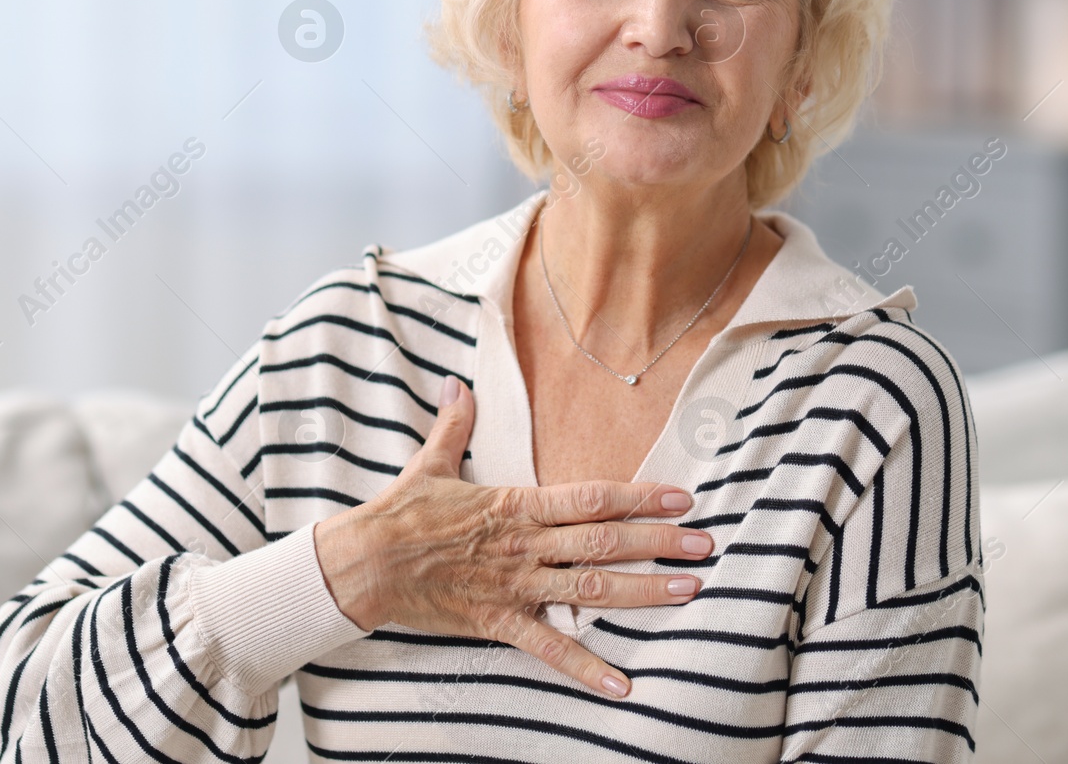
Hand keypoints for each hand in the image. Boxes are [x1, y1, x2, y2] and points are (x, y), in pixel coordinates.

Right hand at [312, 375, 711, 698]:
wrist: (361, 564)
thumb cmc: (398, 513)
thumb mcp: (430, 462)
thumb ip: (456, 424)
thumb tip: (458, 384)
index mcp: (515, 504)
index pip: (589, 498)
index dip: (638, 496)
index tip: (680, 496)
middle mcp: (524, 545)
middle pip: (603, 543)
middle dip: (659, 543)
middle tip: (706, 545)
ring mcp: (514, 586)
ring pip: (589, 591)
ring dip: (643, 593)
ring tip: (689, 591)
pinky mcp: (498, 622)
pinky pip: (549, 648)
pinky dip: (587, 667)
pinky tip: (624, 683)